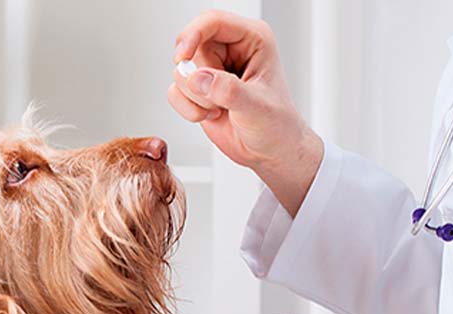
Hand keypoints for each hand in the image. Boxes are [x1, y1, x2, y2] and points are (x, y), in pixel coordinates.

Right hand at [169, 10, 322, 215]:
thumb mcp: (257, 108)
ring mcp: (212, 69)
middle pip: (191, 47)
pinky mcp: (199, 89)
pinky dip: (187, 108)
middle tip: (217, 98)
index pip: (212, 21)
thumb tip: (199, 77)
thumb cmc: (278, 126)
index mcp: (252, 40)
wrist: (272, 153)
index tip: (182, 57)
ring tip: (220, 108)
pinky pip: (175, 91)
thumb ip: (228, 90)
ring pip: (181, 71)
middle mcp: (230, 50)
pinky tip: (211, 114)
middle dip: (197, 79)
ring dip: (195, 97)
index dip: (192, 35)